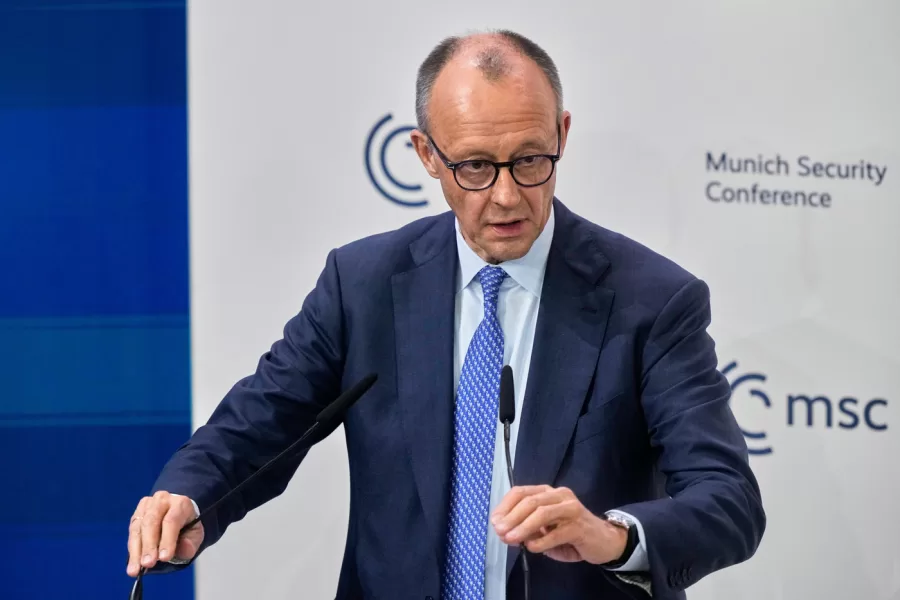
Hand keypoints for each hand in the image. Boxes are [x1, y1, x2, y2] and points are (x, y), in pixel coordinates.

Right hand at [126, 491, 203, 576]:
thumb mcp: (196, 534)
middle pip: (151, 522)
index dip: (167, 540)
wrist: (177, 512)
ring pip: (137, 528)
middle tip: (148, 564)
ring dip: (136, 551)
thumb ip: (191, 543)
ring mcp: (147, 506)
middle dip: (149, 545)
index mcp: (180, 503)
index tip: (164, 558)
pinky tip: (132, 564)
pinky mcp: (136, 514)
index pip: (171, 520)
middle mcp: (162, 501)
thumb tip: (184, 550)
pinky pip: (131, 532)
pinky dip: (132, 550)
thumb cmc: (187, 525)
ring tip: (135, 569)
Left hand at [491, 485, 626, 563]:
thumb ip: (527, 527)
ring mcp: (571, 509)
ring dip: (523, 527)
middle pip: (530, 501)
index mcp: (548, 492)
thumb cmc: (570, 534)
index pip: (521, 492)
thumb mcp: (545, 530)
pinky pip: (556, 533)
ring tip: (510, 539)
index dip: (505, 506)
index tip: (494, 521)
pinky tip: (531, 548)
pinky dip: (541, 541)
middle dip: (511, 517)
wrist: (604, 541)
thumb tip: (505, 531)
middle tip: (500, 531)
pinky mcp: (579, 526)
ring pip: (542, 513)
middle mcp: (559, 495)